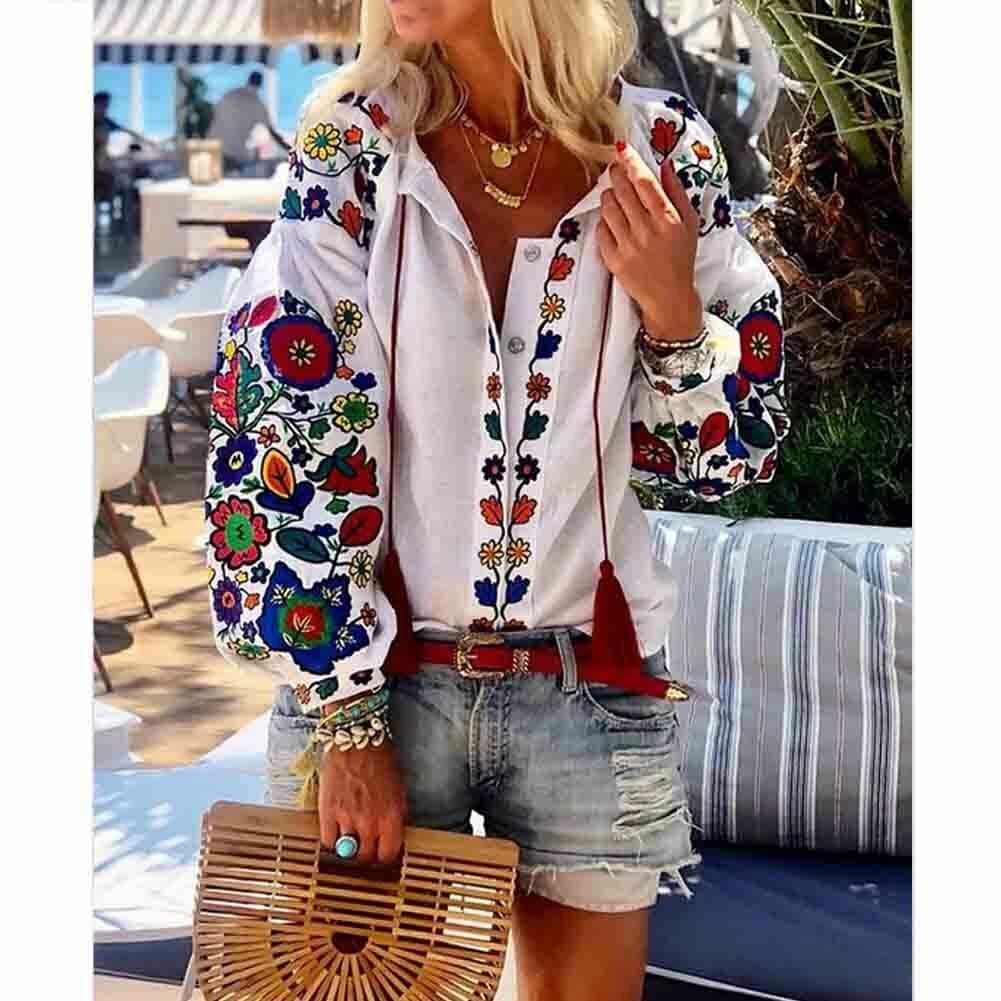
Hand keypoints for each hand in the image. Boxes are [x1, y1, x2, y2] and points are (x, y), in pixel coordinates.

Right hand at [318, 736, 407, 865]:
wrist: (355, 740)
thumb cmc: (380, 759)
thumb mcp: (399, 788)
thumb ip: (396, 815)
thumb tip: (393, 836)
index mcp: (391, 816)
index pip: (389, 854)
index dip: (385, 856)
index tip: (382, 853)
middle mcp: (370, 822)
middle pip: (366, 857)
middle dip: (367, 854)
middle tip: (365, 846)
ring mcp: (347, 819)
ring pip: (347, 852)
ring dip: (349, 847)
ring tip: (351, 838)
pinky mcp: (328, 812)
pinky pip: (328, 842)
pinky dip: (332, 840)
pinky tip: (336, 832)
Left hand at [597, 143, 702, 342]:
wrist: (669, 297)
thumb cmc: (680, 257)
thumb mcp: (689, 223)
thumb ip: (677, 192)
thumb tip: (665, 164)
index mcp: (668, 219)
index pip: (645, 182)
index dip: (631, 162)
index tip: (622, 148)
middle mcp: (647, 231)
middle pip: (623, 191)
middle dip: (617, 174)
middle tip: (616, 169)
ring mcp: (628, 246)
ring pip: (608, 208)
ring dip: (609, 196)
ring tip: (615, 196)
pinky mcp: (614, 260)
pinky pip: (601, 231)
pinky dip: (604, 222)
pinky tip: (613, 222)